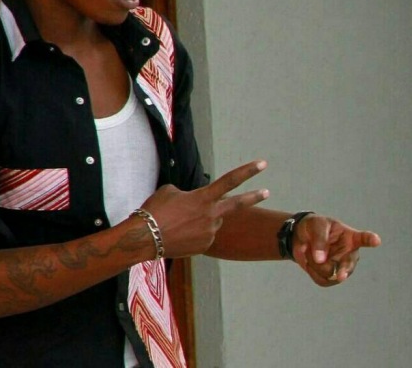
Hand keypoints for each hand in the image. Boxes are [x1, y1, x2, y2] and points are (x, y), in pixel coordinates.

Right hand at [141, 160, 268, 257]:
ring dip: (201, 218)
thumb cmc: (156, 210)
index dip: (247, 171)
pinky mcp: (204, 247)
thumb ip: (189, 194)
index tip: (262, 164)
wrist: (145, 238)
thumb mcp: (170, 191)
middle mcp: (211, 215)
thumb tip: (195, 202)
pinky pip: (204, 235)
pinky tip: (179, 233)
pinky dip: (194, 232)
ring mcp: (209, 232)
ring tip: (179, 221)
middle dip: (253, 197)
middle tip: (266, 192)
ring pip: (212, 221)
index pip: (230, 180)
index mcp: (204, 197)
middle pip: (237, 204)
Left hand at [292, 214, 380, 286]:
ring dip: (316, 265)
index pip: (363, 238)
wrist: (302, 235)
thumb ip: (320, 240)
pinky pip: (322, 280)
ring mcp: (340, 267)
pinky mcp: (330, 277)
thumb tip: (320, 259)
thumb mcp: (316, 226)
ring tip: (308, 250)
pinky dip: (311, 271)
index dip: (370, 239)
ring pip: (331, 274)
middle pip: (349, 265)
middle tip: (341, 276)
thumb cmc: (315, 226)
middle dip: (344, 271)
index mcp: (350, 237)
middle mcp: (349, 254)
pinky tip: (308, 261)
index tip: (376, 240)